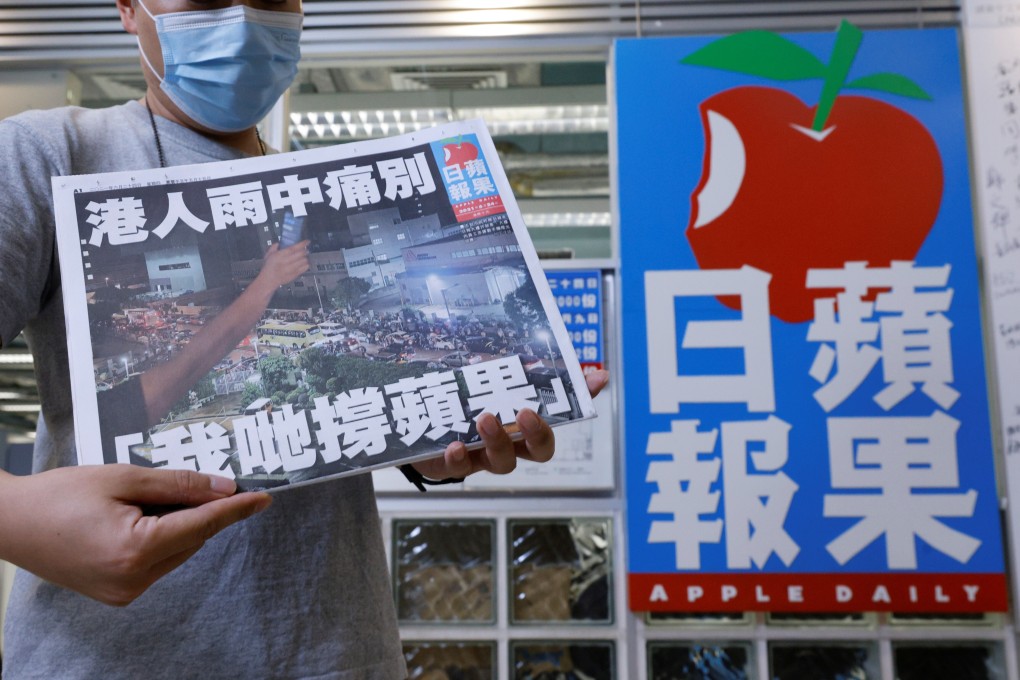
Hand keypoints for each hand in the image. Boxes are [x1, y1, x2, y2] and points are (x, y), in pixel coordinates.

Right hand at [0, 465, 270, 606]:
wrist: (9, 523)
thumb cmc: (60, 495)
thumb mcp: (123, 477)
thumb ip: (178, 485)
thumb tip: (225, 488)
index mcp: (135, 551)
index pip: (202, 525)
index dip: (236, 509)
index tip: (265, 498)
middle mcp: (133, 580)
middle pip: (191, 538)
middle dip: (200, 509)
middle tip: (196, 481)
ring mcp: (125, 592)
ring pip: (177, 551)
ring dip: (178, 523)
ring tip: (142, 499)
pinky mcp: (117, 594)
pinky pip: (158, 562)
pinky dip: (161, 538)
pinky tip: (138, 517)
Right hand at [253, 240, 309, 290]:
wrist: (269, 280)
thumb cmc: (268, 267)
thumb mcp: (268, 255)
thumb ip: (273, 248)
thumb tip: (278, 243)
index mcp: (279, 256)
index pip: (293, 248)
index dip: (302, 244)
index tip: (307, 242)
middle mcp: (286, 262)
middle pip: (300, 254)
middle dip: (305, 250)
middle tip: (305, 249)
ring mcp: (291, 269)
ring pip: (304, 261)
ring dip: (305, 257)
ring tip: (304, 256)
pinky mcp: (294, 275)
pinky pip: (304, 268)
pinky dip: (306, 264)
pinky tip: (304, 263)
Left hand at [413, 369, 609, 479]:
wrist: (414, 419)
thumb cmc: (458, 398)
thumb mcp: (482, 377)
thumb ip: (512, 364)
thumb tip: (541, 339)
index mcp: (521, 421)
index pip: (561, 413)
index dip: (582, 400)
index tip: (596, 378)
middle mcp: (509, 442)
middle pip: (540, 450)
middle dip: (538, 433)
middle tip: (526, 413)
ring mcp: (481, 455)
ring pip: (503, 462)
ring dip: (498, 441)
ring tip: (484, 419)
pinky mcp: (451, 464)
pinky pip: (458, 469)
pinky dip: (458, 458)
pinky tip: (454, 445)